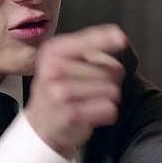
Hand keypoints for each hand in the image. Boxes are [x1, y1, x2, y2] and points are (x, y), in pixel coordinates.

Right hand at [25, 24, 127, 158]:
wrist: (40, 125)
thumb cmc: (57, 89)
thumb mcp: (63, 60)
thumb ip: (88, 46)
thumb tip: (119, 37)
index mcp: (53, 51)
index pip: (88, 40)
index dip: (108, 39)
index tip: (121, 38)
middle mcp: (54, 69)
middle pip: (110, 69)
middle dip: (110, 79)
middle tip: (93, 86)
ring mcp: (61, 92)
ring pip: (111, 89)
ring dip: (109, 97)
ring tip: (92, 100)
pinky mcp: (71, 115)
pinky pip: (108, 108)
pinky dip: (107, 112)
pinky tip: (93, 113)